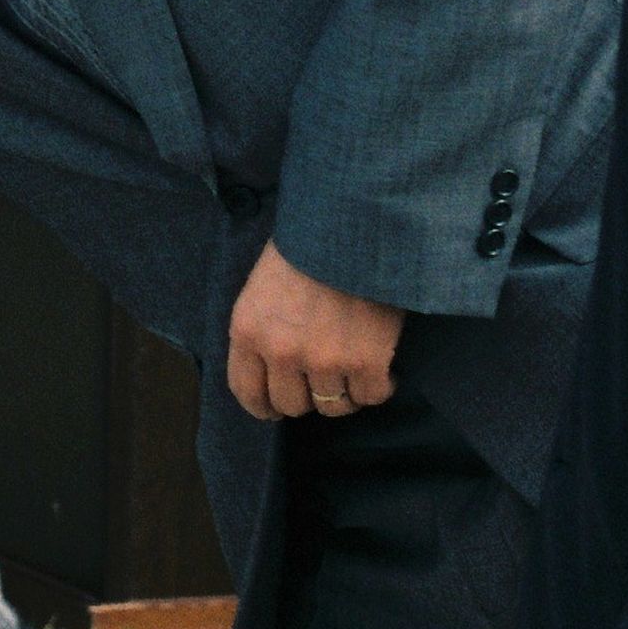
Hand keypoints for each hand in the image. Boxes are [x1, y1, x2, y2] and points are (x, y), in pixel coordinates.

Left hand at [222, 243, 401, 422]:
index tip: (275, 408)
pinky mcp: (367, 362)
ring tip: (353, 366)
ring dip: (344, 391)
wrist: (353, 220)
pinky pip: (371, 396)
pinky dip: (378, 385)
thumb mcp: (262, 285)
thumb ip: (261, 328)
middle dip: (307, 395)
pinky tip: (381, 366)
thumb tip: (270, 367)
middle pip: (292, 405)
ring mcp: (325, 361)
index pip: (246, 392)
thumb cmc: (307, 244)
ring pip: (333, 406)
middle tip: (322, 378)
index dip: (262, 406)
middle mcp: (281, 352)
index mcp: (248, 331)